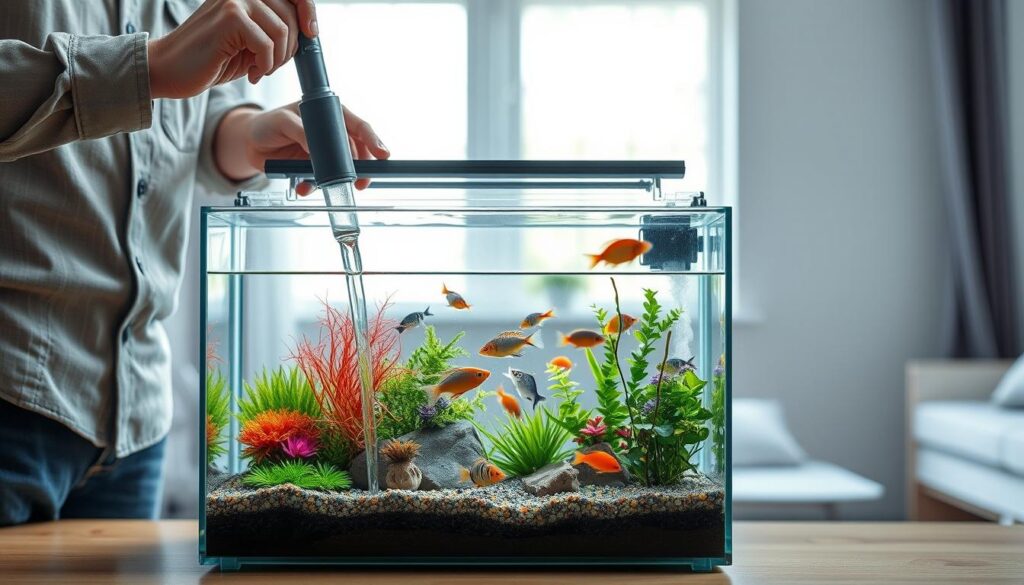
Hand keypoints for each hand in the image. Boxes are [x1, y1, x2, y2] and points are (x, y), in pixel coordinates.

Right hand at [148, 0, 317, 98]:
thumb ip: (274, 29)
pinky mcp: (230, 17)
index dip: (308, 11)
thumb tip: (309, 29)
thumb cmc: (213, 59)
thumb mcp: (251, 41)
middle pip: (290, 15)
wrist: (171, 69)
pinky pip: (267, 44)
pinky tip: (250, 73)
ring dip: (276, 59)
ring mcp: (234, 0)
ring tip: (258, 69)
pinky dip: (264, 65)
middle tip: (270, 66)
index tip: (311, 33)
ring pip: (282, 31)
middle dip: (289, 48)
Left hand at [215, 102, 389, 190]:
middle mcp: (332, 133)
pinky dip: (315, 187)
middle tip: (361, 181)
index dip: (372, 139)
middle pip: (358, 151)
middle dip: (361, 167)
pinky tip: (304, 188)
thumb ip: (300, 130)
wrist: (250, 144)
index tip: (382, 154)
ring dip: (338, 180)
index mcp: (330, 114)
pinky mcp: (315, 168)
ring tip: (330, 187)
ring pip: (342, 169)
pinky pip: (322, 181)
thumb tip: (315, 147)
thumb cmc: (267, 124)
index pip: (358, 126)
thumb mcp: (282, 121)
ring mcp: (325, 152)